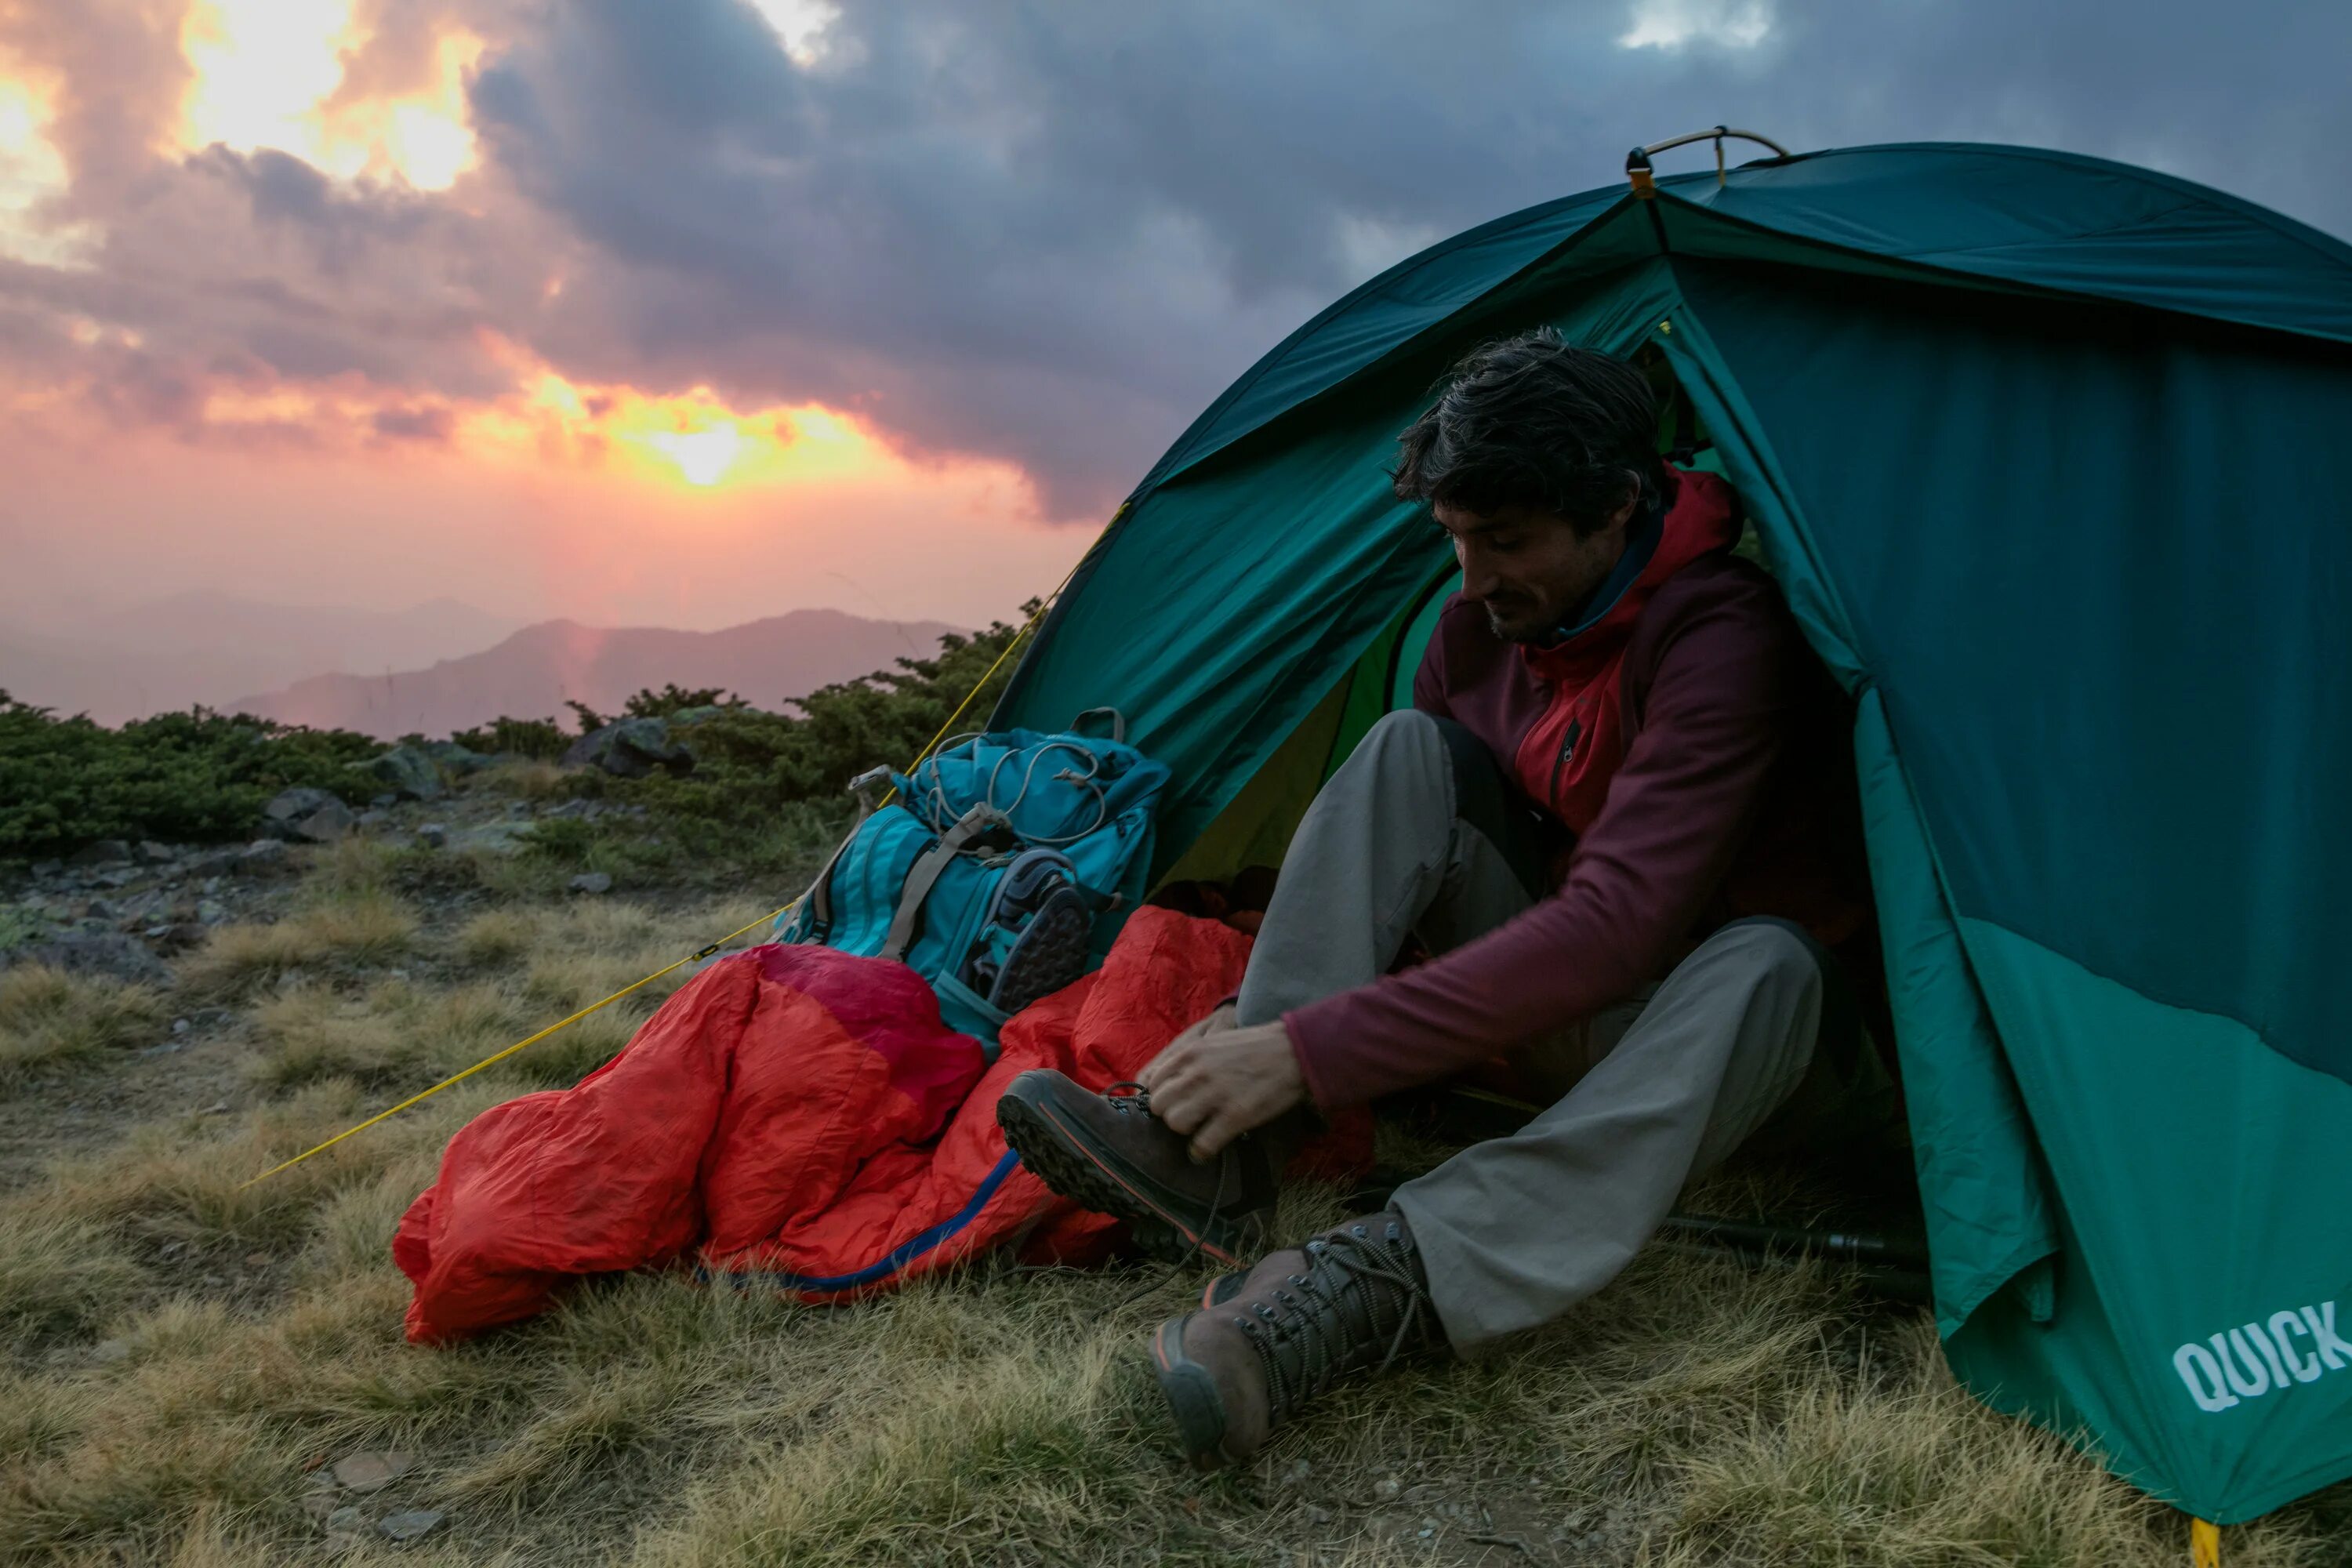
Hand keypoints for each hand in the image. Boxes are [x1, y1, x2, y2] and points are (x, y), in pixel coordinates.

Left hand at [1136, 1009, 1305, 1161]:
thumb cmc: (1255, 1047)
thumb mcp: (1214, 1042)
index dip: (1161, 1096)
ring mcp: (1216, 1094)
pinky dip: (1200, 1152)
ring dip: (1185, 1131)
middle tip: (1186, 1118)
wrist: (1293, 1051)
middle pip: (1159, 1105)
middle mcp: (1197, 1073)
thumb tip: (1168, 1081)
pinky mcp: (1235, 1116)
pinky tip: (1205, 1151)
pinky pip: (1202, 1144)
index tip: (1172, 1104)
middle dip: (1169, 1114)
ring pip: (1175, 1123)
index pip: (1153, 1082)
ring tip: (1198, 1130)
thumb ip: (1190, 1060)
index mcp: (1191, 1053)